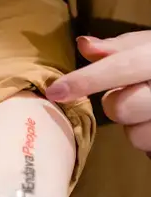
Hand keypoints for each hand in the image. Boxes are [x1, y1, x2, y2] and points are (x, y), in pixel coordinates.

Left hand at [46, 32, 150, 152]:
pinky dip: (149, 139)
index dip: (86, 80)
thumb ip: (118, 48)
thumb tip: (84, 45)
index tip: (55, 91)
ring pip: (137, 136)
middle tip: (133, 93)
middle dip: (117, 104)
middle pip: (122, 108)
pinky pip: (150, 151)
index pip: (121, 67)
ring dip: (136, 126)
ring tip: (150, 110)